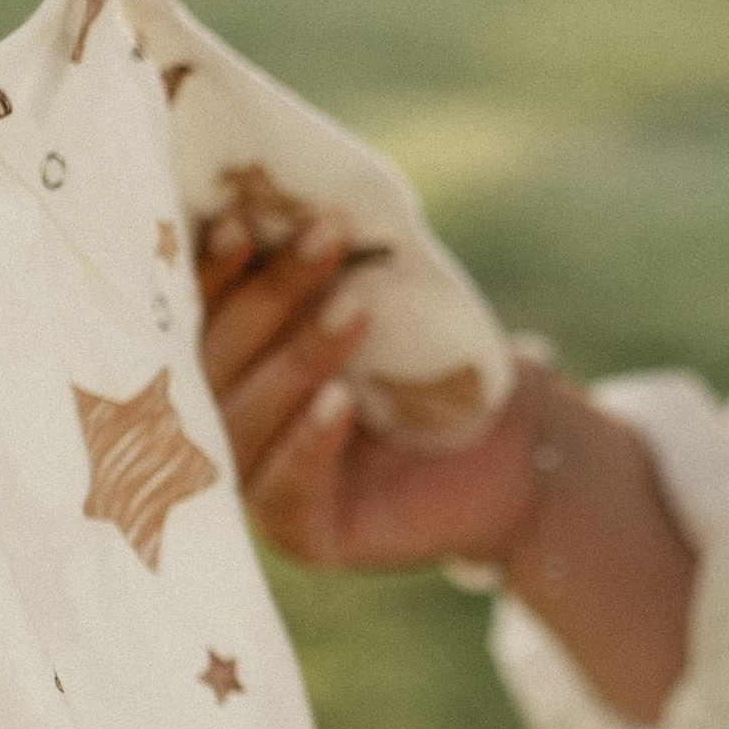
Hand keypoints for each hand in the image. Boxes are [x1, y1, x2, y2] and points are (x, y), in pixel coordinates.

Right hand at [197, 210, 541, 573]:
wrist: (523, 458)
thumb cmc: (447, 374)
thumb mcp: (395, 312)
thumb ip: (343, 269)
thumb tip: (308, 190)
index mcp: (240, 370)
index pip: (205, 319)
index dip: (213, 274)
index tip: (239, 221)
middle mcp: (236, 429)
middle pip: (219, 363)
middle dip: (270, 295)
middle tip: (326, 237)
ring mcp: (264, 488)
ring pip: (246, 423)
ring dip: (298, 359)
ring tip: (353, 310)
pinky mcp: (307, 538)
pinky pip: (285, 492)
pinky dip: (309, 444)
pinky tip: (340, 402)